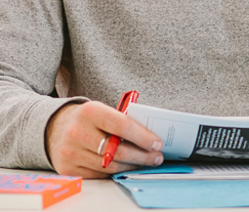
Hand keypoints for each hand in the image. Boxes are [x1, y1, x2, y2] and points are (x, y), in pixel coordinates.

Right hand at [45, 101, 163, 177]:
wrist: (55, 127)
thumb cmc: (88, 118)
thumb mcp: (103, 110)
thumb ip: (123, 121)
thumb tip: (151, 138)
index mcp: (90, 112)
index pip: (122, 126)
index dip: (143, 136)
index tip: (157, 143)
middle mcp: (77, 132)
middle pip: (118, 150)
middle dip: (143, 155)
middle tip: (157, 157)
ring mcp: (70, 152)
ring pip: (110, 165)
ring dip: (132, 165)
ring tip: (145, 162)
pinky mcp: (68, 169)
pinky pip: (99, 174)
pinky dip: (116, 171)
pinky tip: (127, 166)